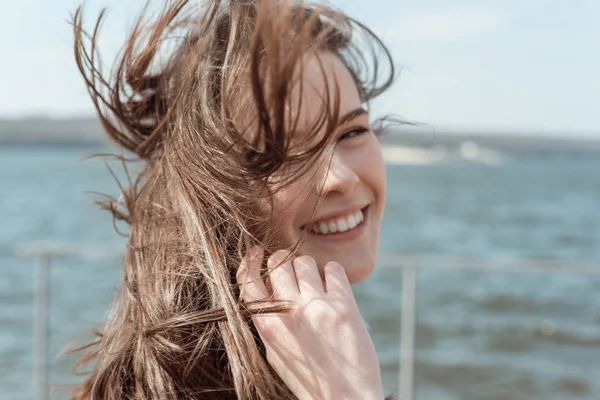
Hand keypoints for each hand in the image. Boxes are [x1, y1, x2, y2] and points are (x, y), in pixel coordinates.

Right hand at [236, 247, 384, 399]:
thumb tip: (265, 287)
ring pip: (304, 261)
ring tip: (313, 282)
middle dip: (281, 261)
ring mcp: (317, 307)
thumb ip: (268, 321)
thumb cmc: (308, 378)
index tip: (255, 252)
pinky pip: (334, 269)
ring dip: (306, 267)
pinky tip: (333, 285)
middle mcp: (289, 312)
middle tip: (289, 268)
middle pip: (277, 262)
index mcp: (268, 326)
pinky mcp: (344, 306)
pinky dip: (333, 273)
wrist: (344, 398)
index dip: (250, 261)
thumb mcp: (275, 353)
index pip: (248, 280)